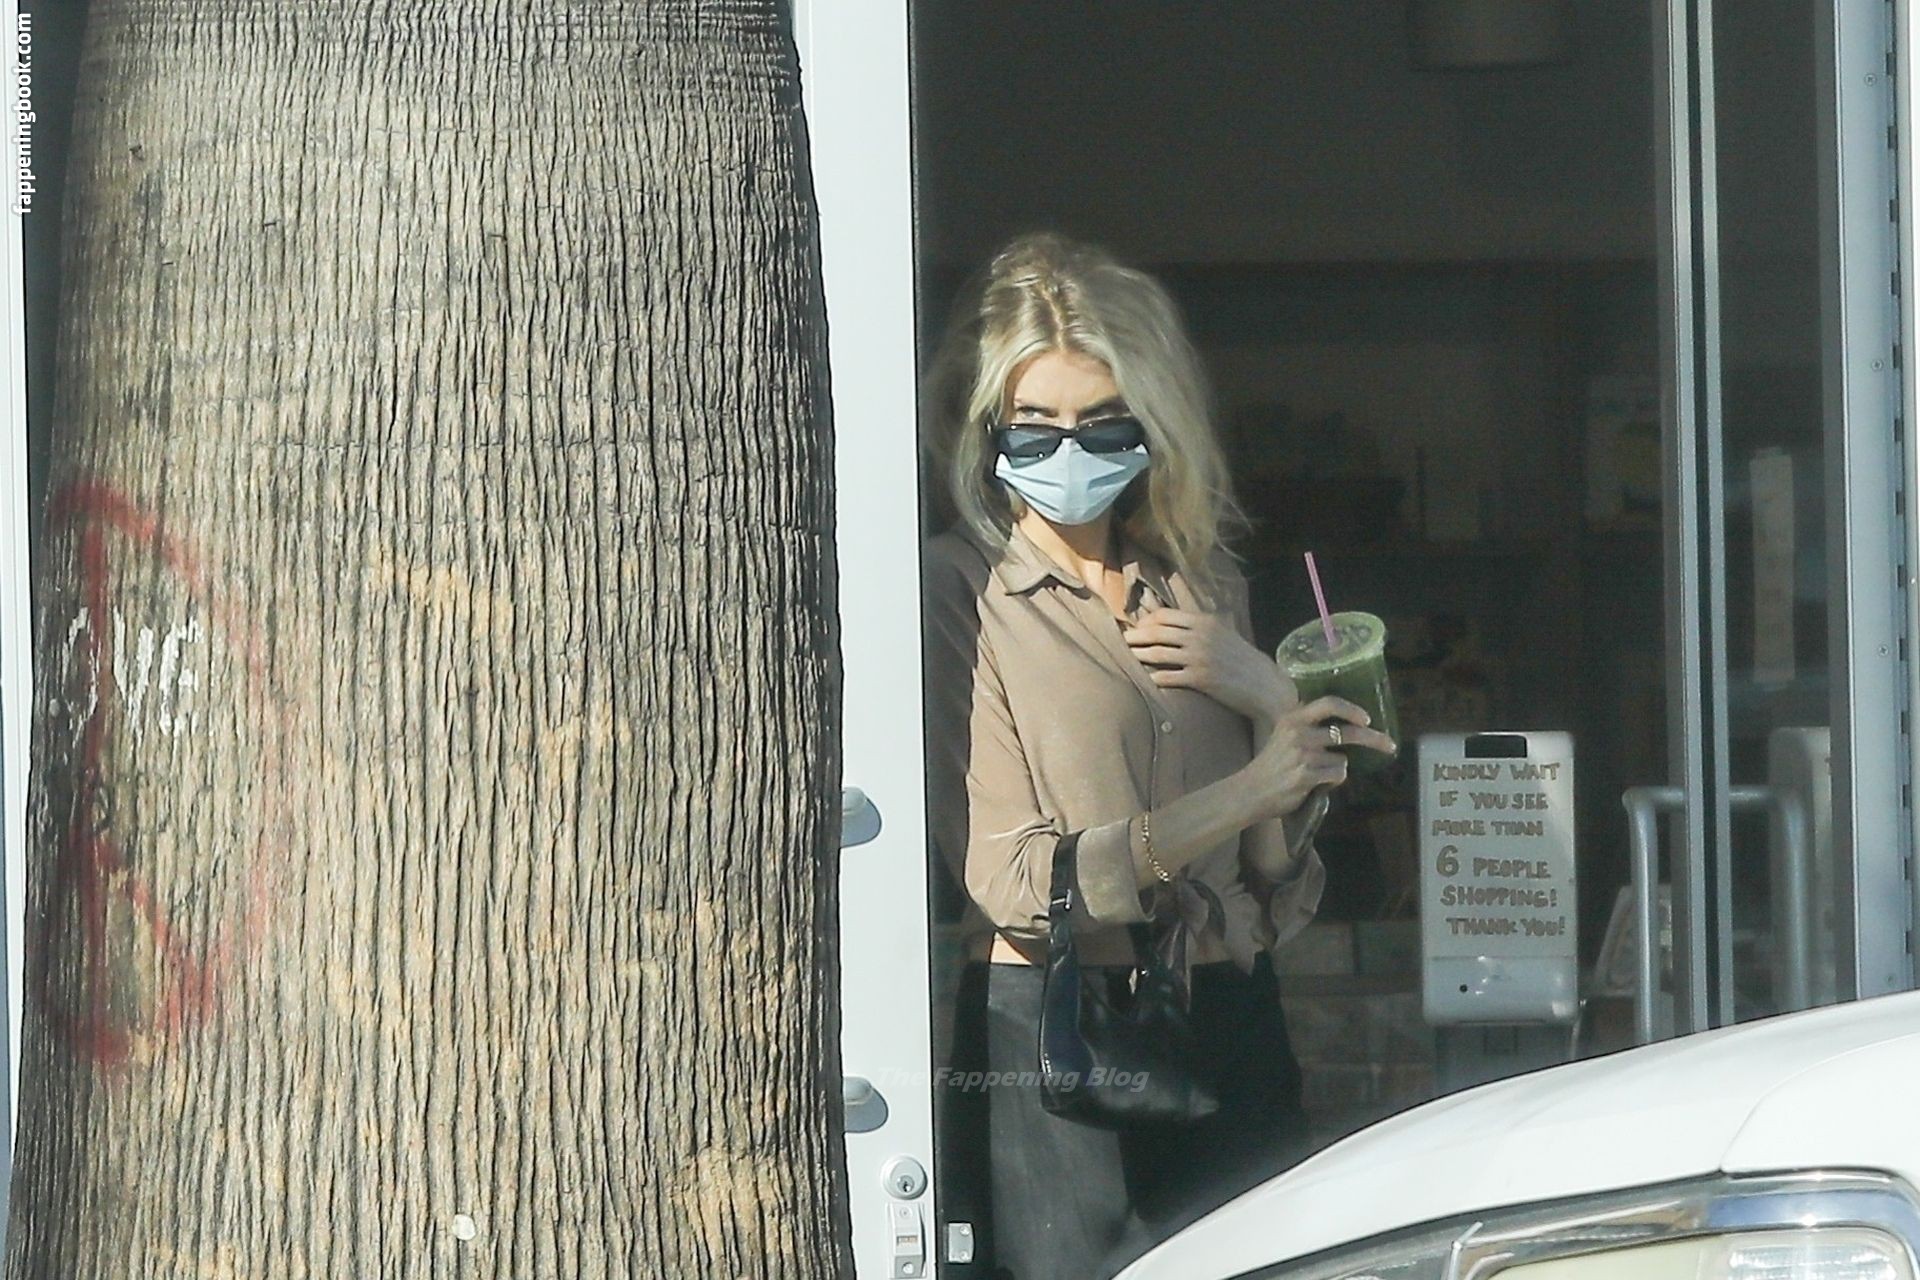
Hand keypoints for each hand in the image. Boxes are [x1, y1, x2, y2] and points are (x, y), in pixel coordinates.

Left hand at [1122, 607, 1294, 723]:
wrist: (1263, 684)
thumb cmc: (1244, 659)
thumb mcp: (1225, 633)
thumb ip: (1202, 627)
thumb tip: (1178, 624)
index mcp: (1205, 622)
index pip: (1165, 616)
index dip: (1147, 621)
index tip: (1138, 627)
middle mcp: (1200, 637)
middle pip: (1157, 632)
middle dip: (1137, 636)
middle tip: (1123, 640)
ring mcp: (1198, 658)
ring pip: (1159, 654)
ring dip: (1140, 655)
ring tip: (1129, 656)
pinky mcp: (1199, 679)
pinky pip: (1168, 676)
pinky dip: (1155, 677)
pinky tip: (1147, 678)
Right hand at [1243, 696, 1397, 820]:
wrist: (1250, 792)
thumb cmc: (1271, 766)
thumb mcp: (1283, 735)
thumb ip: (1308, 726)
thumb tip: (1347, 726)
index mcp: (1293, 718)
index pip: (1328, 704)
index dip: (1351, 709)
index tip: (1367, 718)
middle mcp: (1298, 732)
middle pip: (1348, 731)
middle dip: (1373, 738)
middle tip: (1389, 744)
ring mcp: (1303, 754)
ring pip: (1343, 760)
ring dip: (1336, 769)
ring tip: (1316, 775)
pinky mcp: (1306, 775)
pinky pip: (1337, 775)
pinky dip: (1331, 781)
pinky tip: (1313, 784)